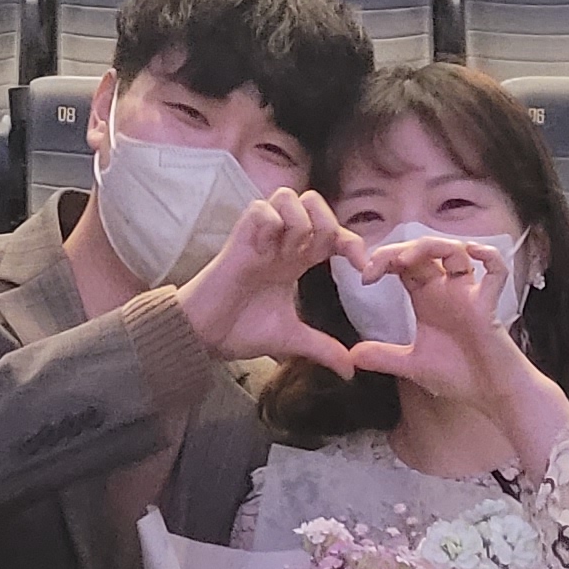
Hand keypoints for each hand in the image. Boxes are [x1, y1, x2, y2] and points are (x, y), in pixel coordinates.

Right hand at [173, 190, 359, 365]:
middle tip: (317, 257)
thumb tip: (351, 371)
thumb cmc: (241, 330)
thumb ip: (323, 348)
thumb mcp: (291, 340)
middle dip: (327, 224)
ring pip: (289, 197)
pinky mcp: (240, 237)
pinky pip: (262, 209)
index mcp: (297, 259)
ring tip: (287, 254)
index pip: (334, 233)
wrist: (205, 336)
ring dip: (298, 224)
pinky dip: (271, 225)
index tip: (363, 272)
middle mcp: (282, 242)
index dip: (354, 244)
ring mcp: (261, 237)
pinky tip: (265, 251)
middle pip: (314, 201)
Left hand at [336, 234, 534, 402]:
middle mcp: (447, 289)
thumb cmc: (458, 375)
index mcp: (427, 297)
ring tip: (406, 260)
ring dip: (430, 246)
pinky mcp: (489, 304)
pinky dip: (488, 256)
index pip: (404, 264)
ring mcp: (469, 293)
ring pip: (455, 250)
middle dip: (399, 249)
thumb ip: (384, 357)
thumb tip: (352, 355)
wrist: (489, 394)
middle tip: (376, 264)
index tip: (365, 277)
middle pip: (425, 250)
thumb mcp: (412, 365)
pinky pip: (496, 270)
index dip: (383, 261)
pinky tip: (471, 252)